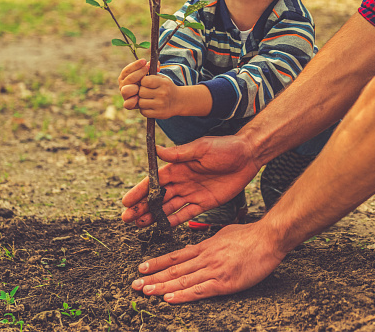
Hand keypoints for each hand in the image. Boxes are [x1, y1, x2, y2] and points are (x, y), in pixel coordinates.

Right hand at [118, 58, 148, 109]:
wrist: (150, 96)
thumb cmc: (148, 82)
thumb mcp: (149, 74)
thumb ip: (151, 68)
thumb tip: (157, 64)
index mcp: (125, 77)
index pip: (127, 70)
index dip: (135, 65)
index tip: (144, 61)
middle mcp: (123, 85)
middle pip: (128, 79)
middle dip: (138, 73)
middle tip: (147, 68)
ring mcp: (125, 95)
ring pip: (125, 91)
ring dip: (133, 87)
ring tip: (142, 85)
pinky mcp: (128, 104)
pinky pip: (127, 104)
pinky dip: (132, 101)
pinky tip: (138, 98)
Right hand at [121, 134, 260, 227]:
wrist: (248, 156)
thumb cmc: (225, 147)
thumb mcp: (201, 147)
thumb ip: (179, 154)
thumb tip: (156, 150)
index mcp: (179, 166)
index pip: (154, 181)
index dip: (139, 191)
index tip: (126, 201)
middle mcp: (183, 181)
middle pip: (158, 197)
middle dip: (142, 207)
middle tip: (127, 218)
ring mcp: (193, 193)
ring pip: (168, 207)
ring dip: (153, 215)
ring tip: (138, 225)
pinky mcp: (205, 203)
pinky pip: (186, 214)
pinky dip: (173, 221)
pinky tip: (161, 227)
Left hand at [131, 221, 285, 302]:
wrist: (269, 238)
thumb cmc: (250, 236)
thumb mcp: (224, 234)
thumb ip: (209, 243)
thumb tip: (194, 248)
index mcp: (206, 246)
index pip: (176, 256)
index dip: (157, 263)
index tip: (142, 268)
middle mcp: (206, 257)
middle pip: (174, 270)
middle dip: (153, 277)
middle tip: (135, 285)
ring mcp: (214, 270)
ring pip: (182, 280)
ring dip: (162, 287)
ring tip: (145, 292)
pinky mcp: (224, 282)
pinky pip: (200, 290)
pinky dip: (183, 295)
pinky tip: (169, 299)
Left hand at [136, 73, 179, 118]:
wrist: (179, 101)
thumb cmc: (166, 88)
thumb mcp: (162, 79)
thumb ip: (150, 76)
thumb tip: (136, 77)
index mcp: (163, 83)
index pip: (144, 81)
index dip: (143, 82)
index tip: (146, 84)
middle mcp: (162, 93)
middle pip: (141, 92)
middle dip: (142, 92)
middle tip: (147, 93)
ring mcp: (161, 104)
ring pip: (141, 102)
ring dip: (142, 101)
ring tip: (148, 99)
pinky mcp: (158, 114)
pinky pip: (143, 112)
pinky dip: (144, 109)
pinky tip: (150, 106)